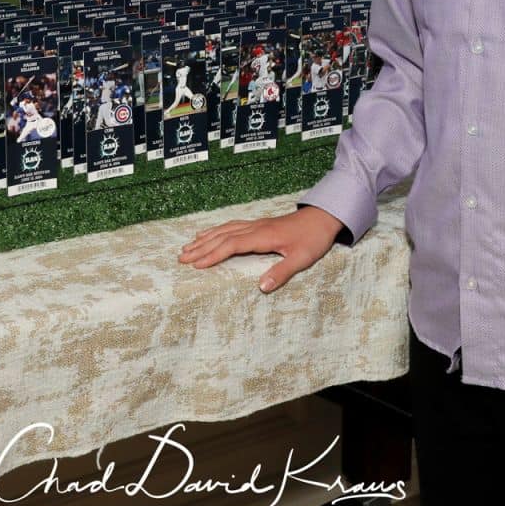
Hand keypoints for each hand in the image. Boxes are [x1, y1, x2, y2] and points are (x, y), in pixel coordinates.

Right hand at [178, 205, 344, 292]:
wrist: (323, 217)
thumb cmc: (313, 239)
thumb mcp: (302, 259)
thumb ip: (282, 272)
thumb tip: (261, 287)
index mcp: (263, 237)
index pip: (231, 246)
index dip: (212, 255)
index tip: (196, 265)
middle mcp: (255, 228)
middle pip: (222, 237)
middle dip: (201, 247)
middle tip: (181, 258)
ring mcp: (255, 224)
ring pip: (224, 230)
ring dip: (205, 238)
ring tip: (187, 246)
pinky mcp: (258, 224)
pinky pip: (231, 226)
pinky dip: (216, 230)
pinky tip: (209, 233)